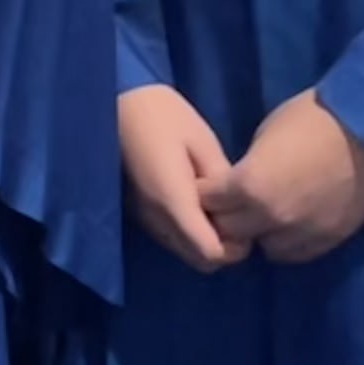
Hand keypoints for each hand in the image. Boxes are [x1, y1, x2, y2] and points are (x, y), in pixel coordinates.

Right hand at [117, 84, 238, 270]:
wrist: (117, 103)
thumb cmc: (163, 115)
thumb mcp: (202, 142)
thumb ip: (221, 180)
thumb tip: (238, 209)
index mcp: (173, 200)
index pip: (211, 253)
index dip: (235, 247)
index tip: (246, 223)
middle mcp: (157, 219)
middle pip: (200, 261)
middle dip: (223, 247)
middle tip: (235, 215)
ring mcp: (146, 218)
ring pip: (185, 251)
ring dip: (205, 240)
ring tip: (218, 207)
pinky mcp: (141, 213)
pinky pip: (173, 237)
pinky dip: (190, 232)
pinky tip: (199, 204)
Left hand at [204, 89, 363, 263]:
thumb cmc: (314, 118)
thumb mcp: (266, 136)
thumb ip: (246, 170)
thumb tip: (237, 186)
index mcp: (248, 186)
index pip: (206, 203)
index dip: (206, 193)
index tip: (210, 186)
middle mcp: (270, 218)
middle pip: (228, 233)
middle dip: (226, 217)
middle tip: (233, 203)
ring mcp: (300, 234)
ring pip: (262, 248)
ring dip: (259, 233)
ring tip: (266, 214)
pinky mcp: (327, 241)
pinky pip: (294, 253)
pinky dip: (287, 241)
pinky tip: (291, 222)